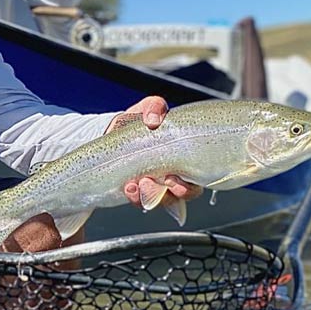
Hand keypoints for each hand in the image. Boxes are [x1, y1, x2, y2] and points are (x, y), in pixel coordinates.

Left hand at [107, 96, 203, 211]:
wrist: (113, 133)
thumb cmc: (139, 122)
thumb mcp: (148, 109)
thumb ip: (154, 107)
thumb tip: (154, 119)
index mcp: (184, 157)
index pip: (197, 180)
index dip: (189, 185)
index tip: (174, 177)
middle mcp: (174, 175)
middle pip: (185, 195)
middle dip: (175, 192)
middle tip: (162, 181)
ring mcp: (156, 186)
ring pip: (161, 201)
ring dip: (150, 196)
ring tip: (137, 184)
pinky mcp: (138, 192)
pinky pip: (140, 202)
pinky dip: (135, 197)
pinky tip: (129, 187)